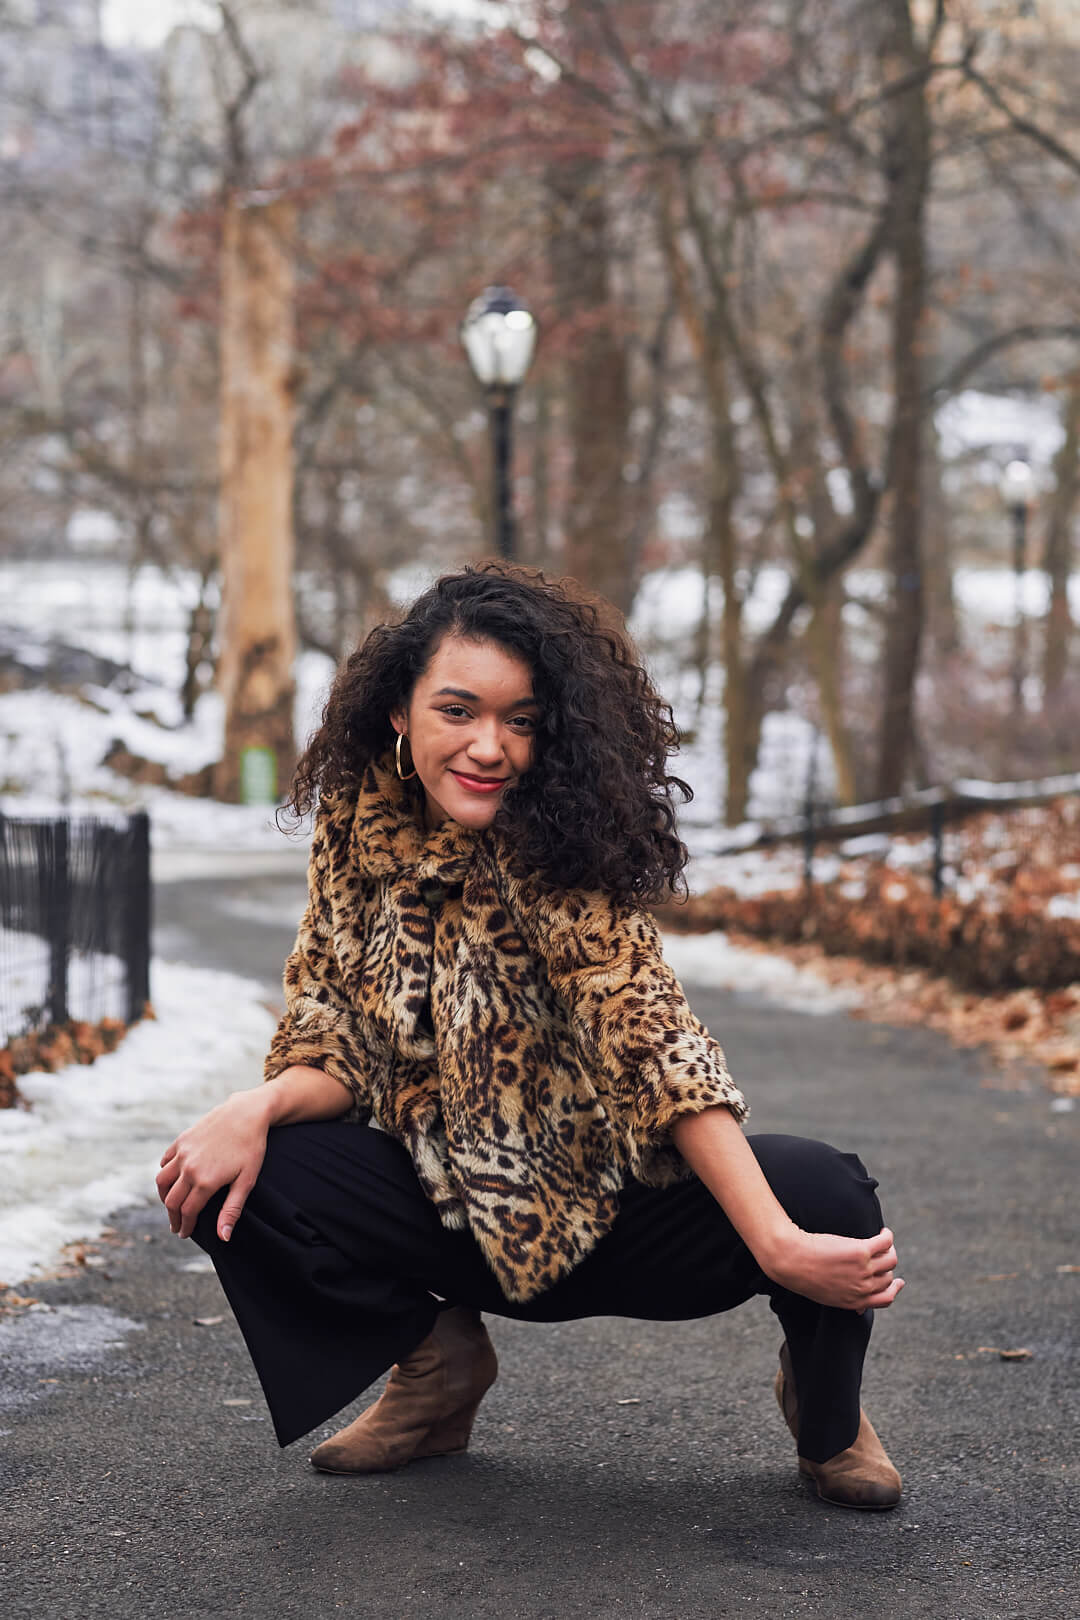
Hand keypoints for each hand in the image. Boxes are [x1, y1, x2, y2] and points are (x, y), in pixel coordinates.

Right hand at [156, 1088, 270, 1242]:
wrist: (246, 1113)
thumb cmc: (251, 1147)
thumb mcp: (246, 1181)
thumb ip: (231, 1210)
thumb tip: (223, 1238)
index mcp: (205, 1181)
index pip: (188, 1212)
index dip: (185, 1226)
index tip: (185, 1234)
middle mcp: (189, 1168)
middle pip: (172, 1201)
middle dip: (173, 1217)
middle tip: (176, 1227)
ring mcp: (183, 1153)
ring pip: (162, 1181)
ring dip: (164, 1197)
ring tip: (172, 1206)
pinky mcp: (182, 1140)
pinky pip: (165, 1161)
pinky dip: (165, 1174)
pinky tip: (172, 1180)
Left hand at [765, 1225, 903, 1313]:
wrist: (790, 1260)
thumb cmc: (804, 1274)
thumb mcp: (828, 1296)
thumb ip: (847, 1300)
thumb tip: (860, 1308)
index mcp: (854, 1301)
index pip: (885, 1298)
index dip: (894, 1289)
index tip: (898, 1281)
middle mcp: (862, 1288)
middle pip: (888, 1276)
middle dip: (887, 1266)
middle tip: (882, 1253)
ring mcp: (863, 1270)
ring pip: (891, 1259)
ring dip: (890, 1249)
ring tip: (883, 1240)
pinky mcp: (861, 1251)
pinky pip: (885, 1243)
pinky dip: (887, 1236)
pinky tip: (882, 1232)